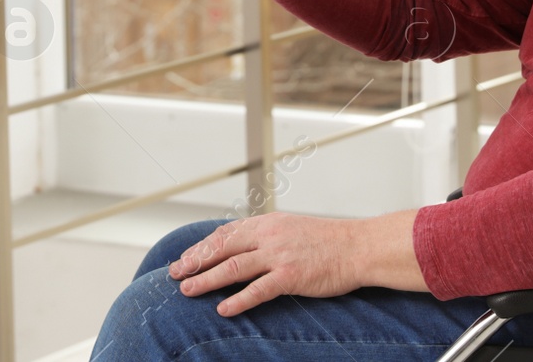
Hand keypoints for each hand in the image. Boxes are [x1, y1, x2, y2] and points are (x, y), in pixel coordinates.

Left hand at [167, 212, 359, 315]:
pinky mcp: (291, 276)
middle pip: (222, 247)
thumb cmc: (328, 241)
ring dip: (207, 280)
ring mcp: (279, 255)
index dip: (202, 247)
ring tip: (187, 290)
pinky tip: (223, 310)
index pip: (225, 233)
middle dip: (195, 261)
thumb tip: (244, 247)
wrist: (358, 247)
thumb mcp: (291, 228)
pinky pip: (259, 289)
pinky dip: (239, 300)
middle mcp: (269, 235)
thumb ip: (267, 236)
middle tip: (175, 274)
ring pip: (234, 267)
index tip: (185, 258)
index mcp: (267, 223)